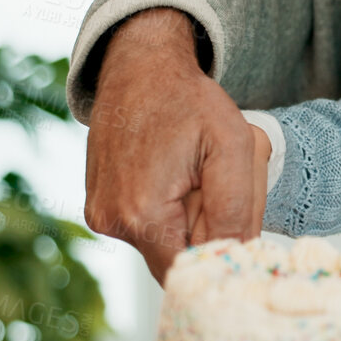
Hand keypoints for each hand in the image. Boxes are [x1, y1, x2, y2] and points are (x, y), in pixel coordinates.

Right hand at [84, 8, 258, 281]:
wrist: (141, 68)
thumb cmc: (190, 101)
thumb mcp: (234, 145)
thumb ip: (240, 208)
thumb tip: (239, 256)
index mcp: (142, 214)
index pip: (192, 271)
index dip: (222, 259)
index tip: (241, 233)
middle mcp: (112, 223)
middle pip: (179, 260)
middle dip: (207, 235)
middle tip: (216, 188)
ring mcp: (100, 216)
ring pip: (164, 244)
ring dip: (188, 221)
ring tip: (193, 176)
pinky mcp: (99, 207)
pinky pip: (146, 227)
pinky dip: (168, 211)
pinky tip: (174, 175)